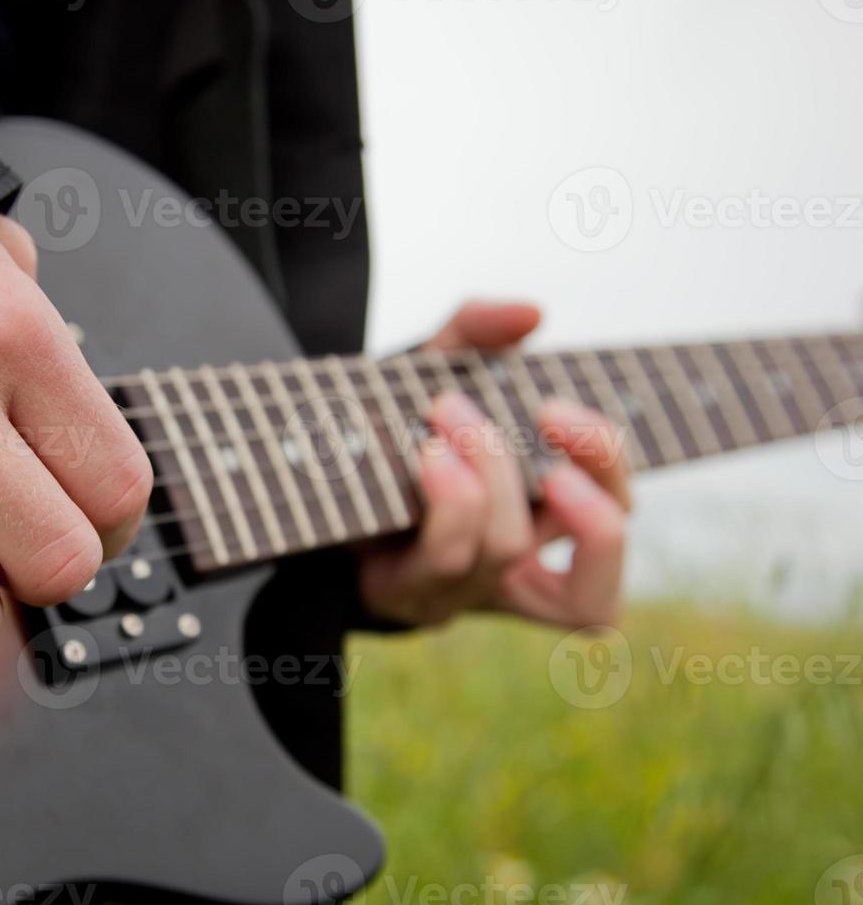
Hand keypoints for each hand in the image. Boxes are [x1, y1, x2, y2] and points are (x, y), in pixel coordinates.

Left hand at [356, 301, 630, 629]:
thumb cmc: (378, 429)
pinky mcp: (400, 593)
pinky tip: (428, 456)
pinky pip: (444, 567)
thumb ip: (475, 332)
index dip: (611, 470)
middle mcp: (507, 571)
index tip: (564, 406)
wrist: (290, 471)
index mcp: (536, 523)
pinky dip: (448, 505)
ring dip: (491, 471)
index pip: (615, 522)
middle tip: (548, 410)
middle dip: (584, 475)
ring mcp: (455, 590)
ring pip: (509, 552)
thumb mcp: (430, 369)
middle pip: (595, 565)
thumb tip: (531, 312)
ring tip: (451, 413)